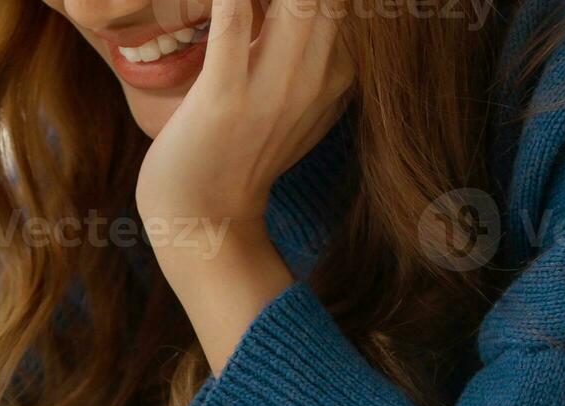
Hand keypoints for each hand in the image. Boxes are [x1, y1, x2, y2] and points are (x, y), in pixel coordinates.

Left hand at [134, 0, 351, 371]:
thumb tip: (307, 4)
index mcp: (340, 69)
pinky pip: (235, 20)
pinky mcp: (226, 98)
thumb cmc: (235, 151)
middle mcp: (319, 74)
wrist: (201, 224)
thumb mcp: (289, 92)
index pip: (363, 1)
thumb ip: (306, 40)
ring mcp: (275, 86)